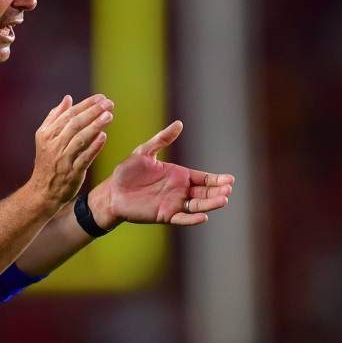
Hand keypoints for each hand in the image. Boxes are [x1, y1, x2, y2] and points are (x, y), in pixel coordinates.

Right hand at [29, 94, 113, 205]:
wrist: (43, 190)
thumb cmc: (47, 161)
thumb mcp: (45, 137)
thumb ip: (55, 117)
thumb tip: (67, 99)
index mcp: (47, 134)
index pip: (68, 114)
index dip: (86, 105)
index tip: (101, 98)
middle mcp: (54, 145)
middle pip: (74, 124)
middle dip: (93, 112)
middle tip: (109, 103)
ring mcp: (63, 159)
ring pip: (80, 139)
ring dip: (95, 126)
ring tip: (109, 116)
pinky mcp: (72, 172)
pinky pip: (84, 158)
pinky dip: (94, 147)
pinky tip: (104, 137)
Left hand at [89, 121, 233, 227]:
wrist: (111, 191)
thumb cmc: (127, 172)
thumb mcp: (145, 152)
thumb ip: (162, 139)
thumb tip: (179, 123)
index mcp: (178, 175)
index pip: (203, 178)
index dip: (216, 179)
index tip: (230, 179)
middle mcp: (179, 190)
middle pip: (205, 192)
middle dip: (218, 191)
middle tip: (228, 189)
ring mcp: (173, 203)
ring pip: (197, 205)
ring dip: (210, 204)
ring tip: (223, 200)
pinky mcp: (165, 215)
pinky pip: (182, 218)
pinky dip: (192, 219)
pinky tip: (203, 216)